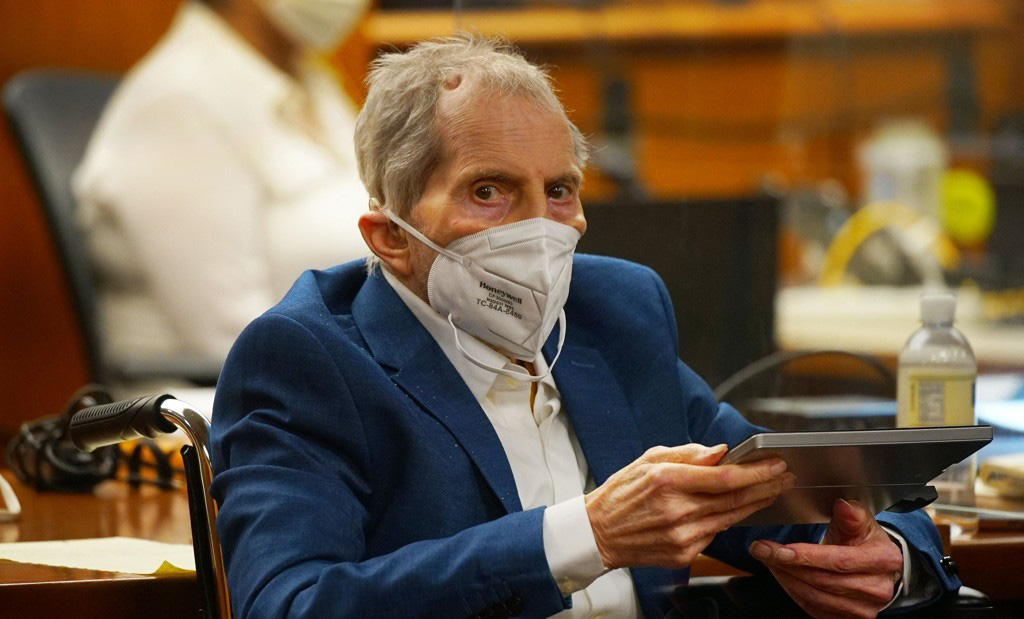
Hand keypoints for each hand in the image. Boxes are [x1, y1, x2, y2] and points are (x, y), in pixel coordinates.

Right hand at [584, 444, 793, 568]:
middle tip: (785, 476)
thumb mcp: (648, 459)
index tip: (775, 463)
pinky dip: (731, 519)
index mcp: (667, 480)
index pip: (725, 477)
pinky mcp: (683, 554)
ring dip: (756, 503)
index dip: (756, 471)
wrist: (598, 533)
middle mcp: (677, 510)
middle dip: (766, 485)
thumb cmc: (621, 493)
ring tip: (773, 490)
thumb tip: (722, 452)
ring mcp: (681, 535)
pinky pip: (715, 534)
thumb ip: (688, 454)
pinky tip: (742, 508)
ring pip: (731, 517)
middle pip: (735, 498)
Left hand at [750, 499, 903, 618]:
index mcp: (883, 560)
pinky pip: (814, 608)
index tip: (778, 550)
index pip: (839, 561)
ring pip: (815, 597)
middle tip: (762, 550)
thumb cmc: (865, 540)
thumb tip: (843, 506)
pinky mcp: (849, 618)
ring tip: (769, 560)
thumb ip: (851, 514)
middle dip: (787, 565)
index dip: (806, 556)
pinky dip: (793, 591)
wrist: (875, 565)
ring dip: (786, 578)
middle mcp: (877, 588)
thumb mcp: (861, 521)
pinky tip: (782, 574)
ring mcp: (864, 608)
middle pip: (823, 581)